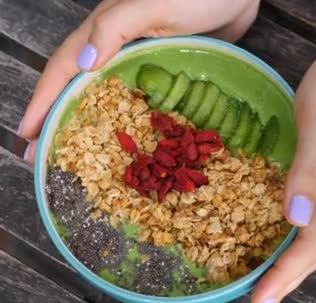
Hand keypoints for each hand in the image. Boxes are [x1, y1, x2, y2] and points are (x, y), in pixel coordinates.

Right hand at [20, 0, 259, 161]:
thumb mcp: (155, 5)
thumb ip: (116, 28)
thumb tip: (83, 65)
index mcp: (106, 29)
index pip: (64, 68)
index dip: (44, 101)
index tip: (27, 135)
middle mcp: (118, 46)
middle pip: (79, 85)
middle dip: (59, 117)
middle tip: (44, 154)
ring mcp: (143, 59)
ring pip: (107, 94)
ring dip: (90, 121)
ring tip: (79, 153)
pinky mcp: (167, 69)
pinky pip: (139, 97)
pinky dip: (126, 117)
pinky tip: (128, 137)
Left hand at [246, 47, 315, 302]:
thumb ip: (307, 172)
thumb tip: (294, 222)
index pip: (311, 243)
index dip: (285, 276)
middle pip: (313, 251)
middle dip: (285, 284)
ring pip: (313, 239)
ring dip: (288, 268)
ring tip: (265, 291)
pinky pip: (311, 220)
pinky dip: (293, 242)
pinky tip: (279, 247)